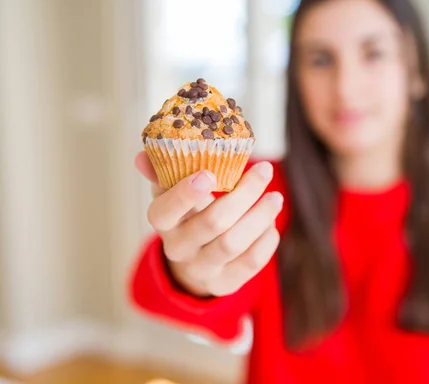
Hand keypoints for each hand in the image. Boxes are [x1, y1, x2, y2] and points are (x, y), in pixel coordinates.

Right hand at [135, 152, 282, 296]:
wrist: (193, 262)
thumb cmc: (186, 215)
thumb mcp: (172, 193)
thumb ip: (163, 171)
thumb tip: (143, 156)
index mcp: (163, 222)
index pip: (165, 211)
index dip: (185, 194)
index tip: (209, 173)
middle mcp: (179, 249)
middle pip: (212, 222)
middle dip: (243, 194)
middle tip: (265, 170)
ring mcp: (202, 269)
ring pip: (234, 243)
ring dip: (260, 216)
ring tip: (276, 197)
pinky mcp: (225, 284)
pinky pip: (251, 262)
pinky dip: (266, 239)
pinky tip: (270, 223)